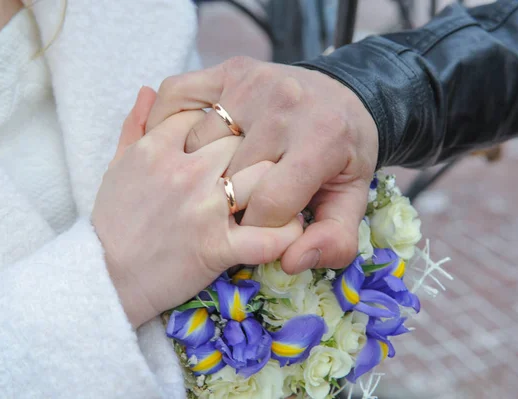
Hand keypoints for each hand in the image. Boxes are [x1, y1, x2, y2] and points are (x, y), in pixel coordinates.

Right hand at [92, 87, 302, 327]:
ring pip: (264, 175)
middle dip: (256, 147)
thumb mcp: (116, 166)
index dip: (226, 125)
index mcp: (159, 147)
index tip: (233, 139)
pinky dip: (287, 232)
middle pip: (244, 138)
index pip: (209, 114)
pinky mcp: (217, 248)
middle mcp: (186, 170)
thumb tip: (148, 89)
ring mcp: (204, 208)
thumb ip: (134, 125)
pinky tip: (289, 228)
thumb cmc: (112, 221)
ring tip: (282, 190)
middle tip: (265, 162)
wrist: (105, 278)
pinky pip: (268, 235)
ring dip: (278, 182)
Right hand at [146, 57, 378, 274]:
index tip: (259, 226)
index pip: (269, 204)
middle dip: (229, 201)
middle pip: (230, 176)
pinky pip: (176, 95)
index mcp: (321, 140)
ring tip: (213, 177)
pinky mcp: (227, 69)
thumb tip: (292, 262)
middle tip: (235, 204)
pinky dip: (166, 120)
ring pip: (197, 144)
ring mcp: (251, 83)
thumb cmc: (343, 153)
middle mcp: (284, 106)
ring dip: (197, 167)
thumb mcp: (351, 199)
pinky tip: (179, 144)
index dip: (259, 228)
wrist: (344, 93)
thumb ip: (335, 239)